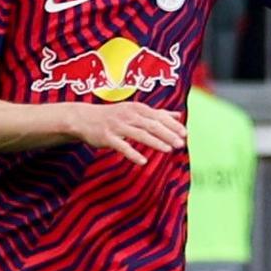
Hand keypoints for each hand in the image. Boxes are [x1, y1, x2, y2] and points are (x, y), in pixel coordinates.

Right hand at [67, 101, 186, 165]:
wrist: (85, 118)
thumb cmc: (114, 115)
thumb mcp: (135, 110)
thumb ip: (157, 113)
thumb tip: (178, 115)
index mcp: (137, 108)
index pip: (158, 116)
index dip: (172, 125)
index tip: (184, 134)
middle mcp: (129, 115)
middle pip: (152, 124)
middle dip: (167, 134)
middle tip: (181, 144)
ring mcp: (118, 126)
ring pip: (139, 134)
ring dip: (155, 142)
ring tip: (168, 150)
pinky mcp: (107, 137)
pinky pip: (122, 146)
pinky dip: (133, 153)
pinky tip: (143, 161)